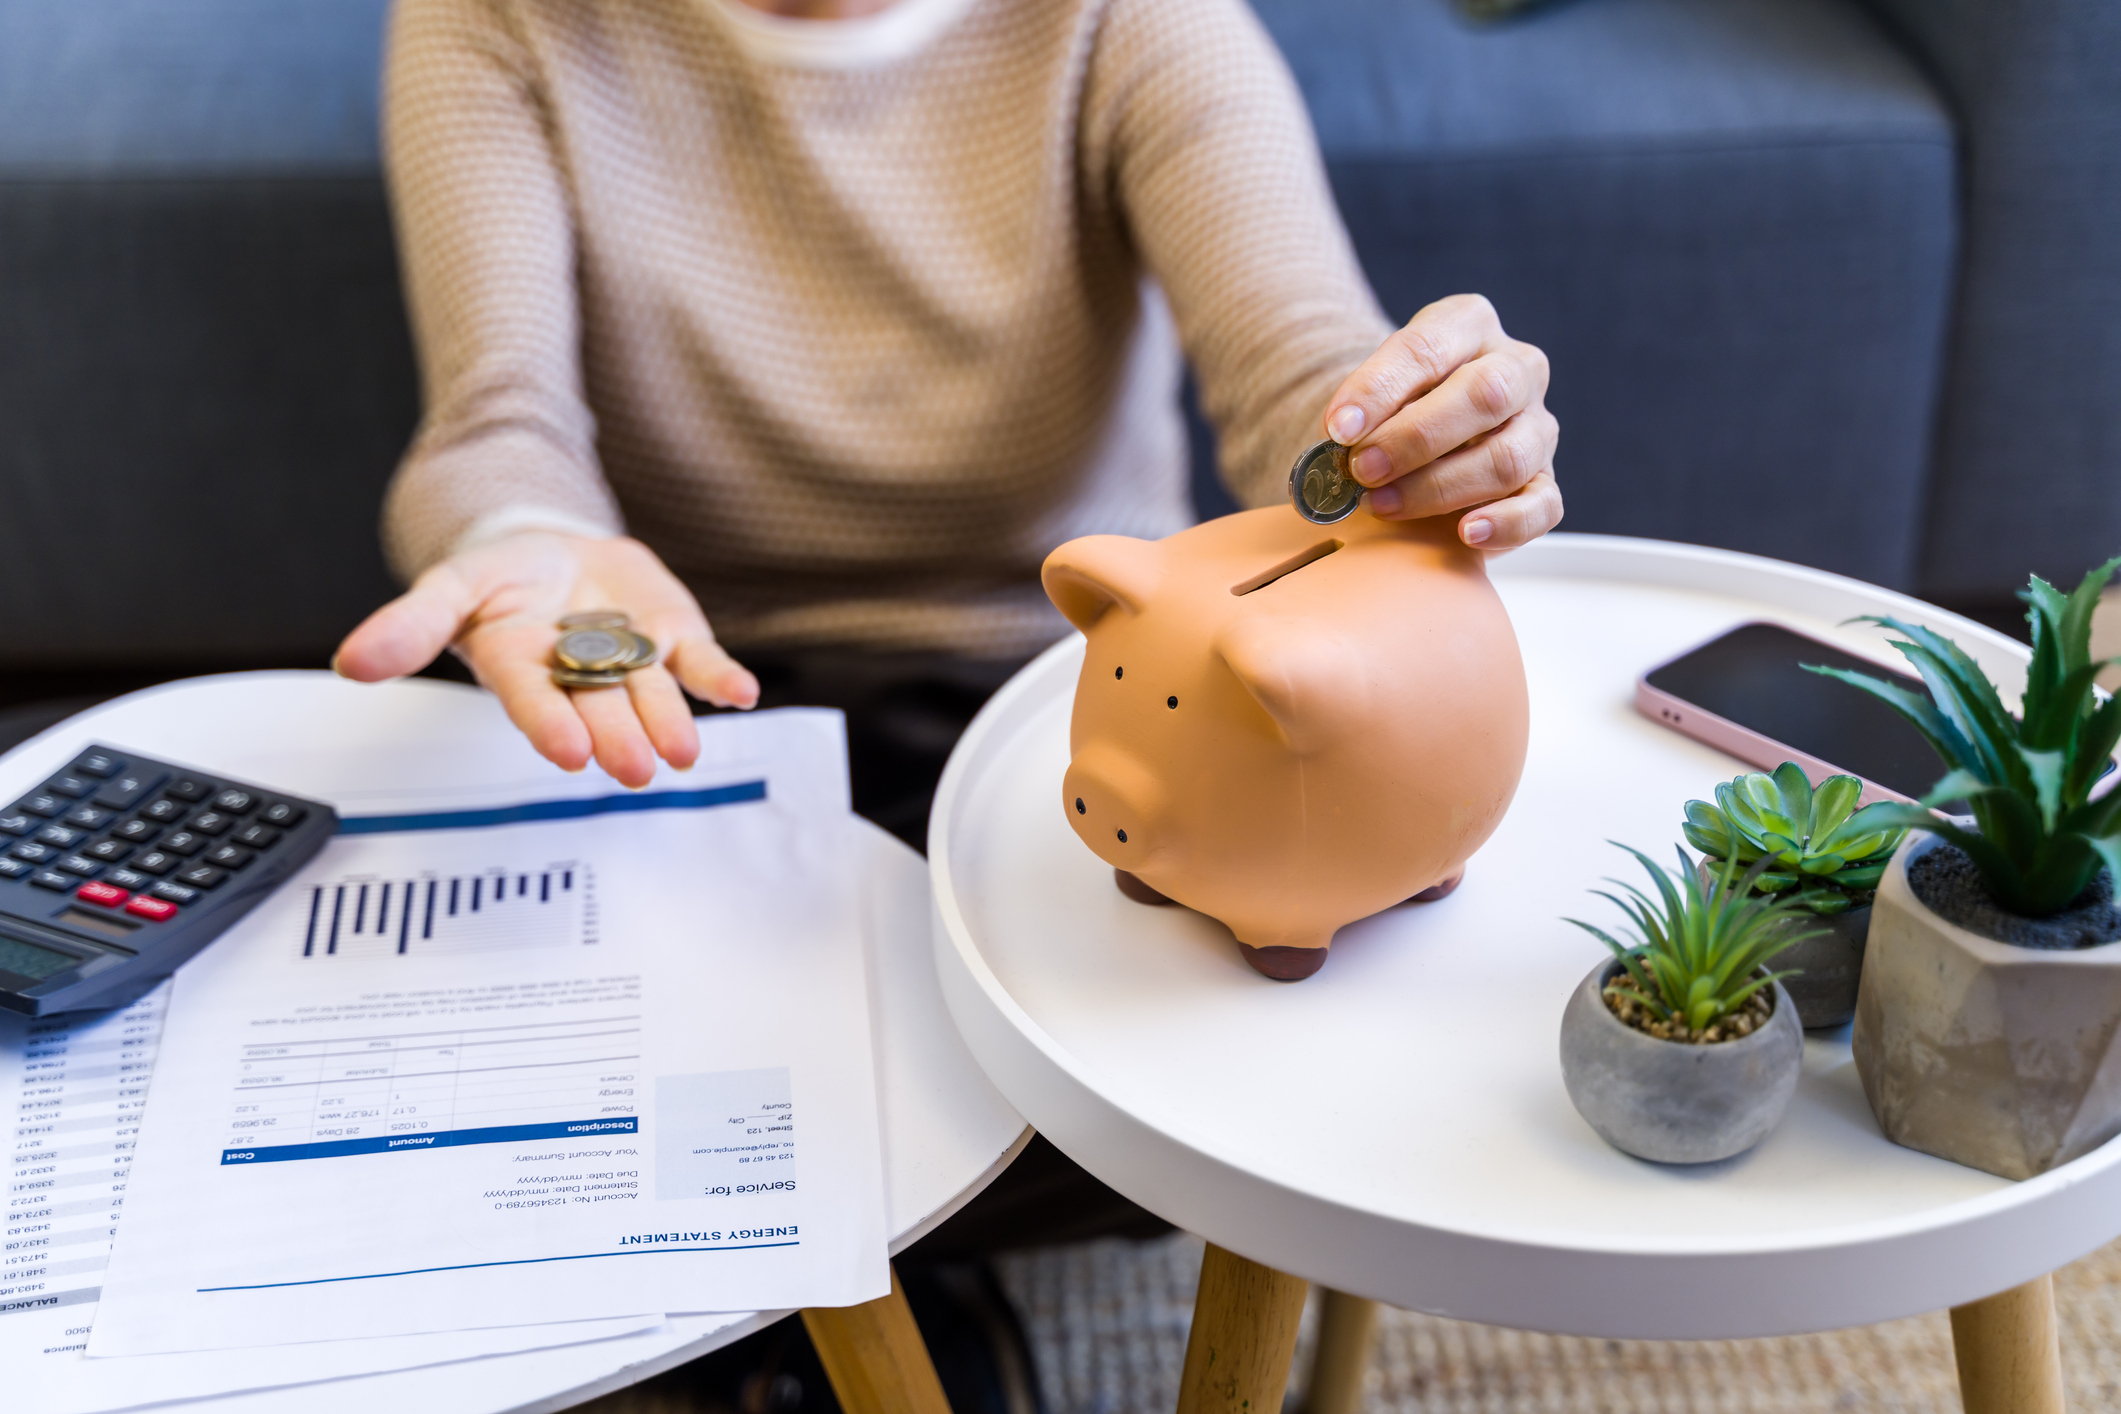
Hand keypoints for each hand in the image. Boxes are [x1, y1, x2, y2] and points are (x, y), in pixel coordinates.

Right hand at [333, 532, 758, 787]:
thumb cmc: (500, 578)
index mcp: (521, 668)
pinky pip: (700, 664)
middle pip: (599, 708)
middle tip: (636, 768)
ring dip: (669, 723)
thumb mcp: (451, 586)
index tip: (569, 752)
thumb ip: (409, 625)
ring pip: (652, 696)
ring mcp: (631, 662)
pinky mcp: (673, 642)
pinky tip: (742, 694)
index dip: (551, 725)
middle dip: (618, 737)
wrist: (555, 551)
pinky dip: (720, 679)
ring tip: (683, 753)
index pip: (534, 701)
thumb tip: (351, 663)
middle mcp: (579, 676)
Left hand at [1322, 294, 1562, 548]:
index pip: (1428, 348)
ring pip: (1510, 456)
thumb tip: (1338, 452)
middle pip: (1485, 394)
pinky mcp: (1545, 481)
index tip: (1339, 428)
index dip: (1380, 389)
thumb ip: (1361, 416)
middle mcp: (1516, 367)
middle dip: (1416, 438)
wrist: (1418, 440)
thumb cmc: (1390, 410)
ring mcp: (1537, 426)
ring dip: (1440, 486)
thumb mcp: (1373, 394)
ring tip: (1383, 504)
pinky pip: (1542, 506)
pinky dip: (1505, 523)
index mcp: (1469, 325)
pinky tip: (1467, 532)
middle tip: (1362, 469)